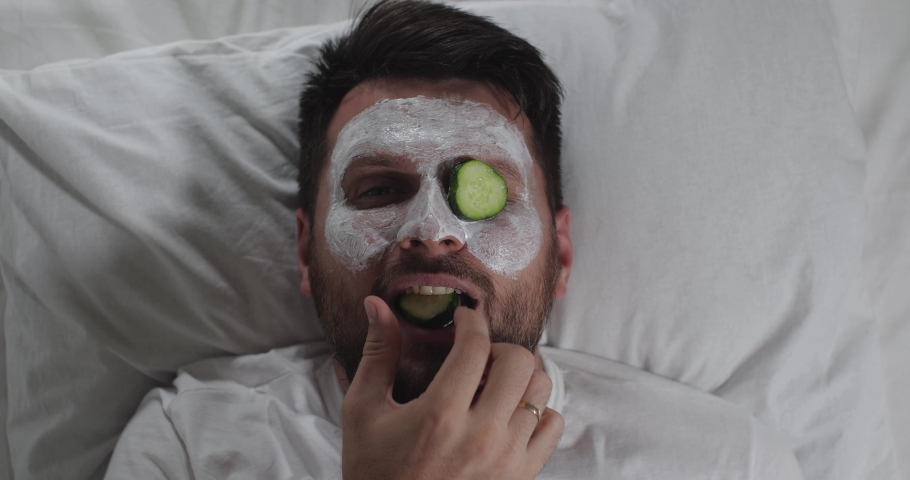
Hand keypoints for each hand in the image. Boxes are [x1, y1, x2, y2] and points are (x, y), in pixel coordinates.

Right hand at [340, 296, 563, 479]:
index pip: (476, 346)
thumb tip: (377, 305)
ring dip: (519, 377)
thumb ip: (377, 354)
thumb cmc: (375, 472)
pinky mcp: (522, 476)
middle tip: (478, 356)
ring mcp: (507, 458)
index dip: (471, 321)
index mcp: (440, 414)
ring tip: (492, 384)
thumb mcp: (363, 411)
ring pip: (541, 390)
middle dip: (498, 348)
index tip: (463, 320)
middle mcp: (481, 435)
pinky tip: (508, 413)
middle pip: (520, 362)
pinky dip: (537, 411)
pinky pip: (552, 426)